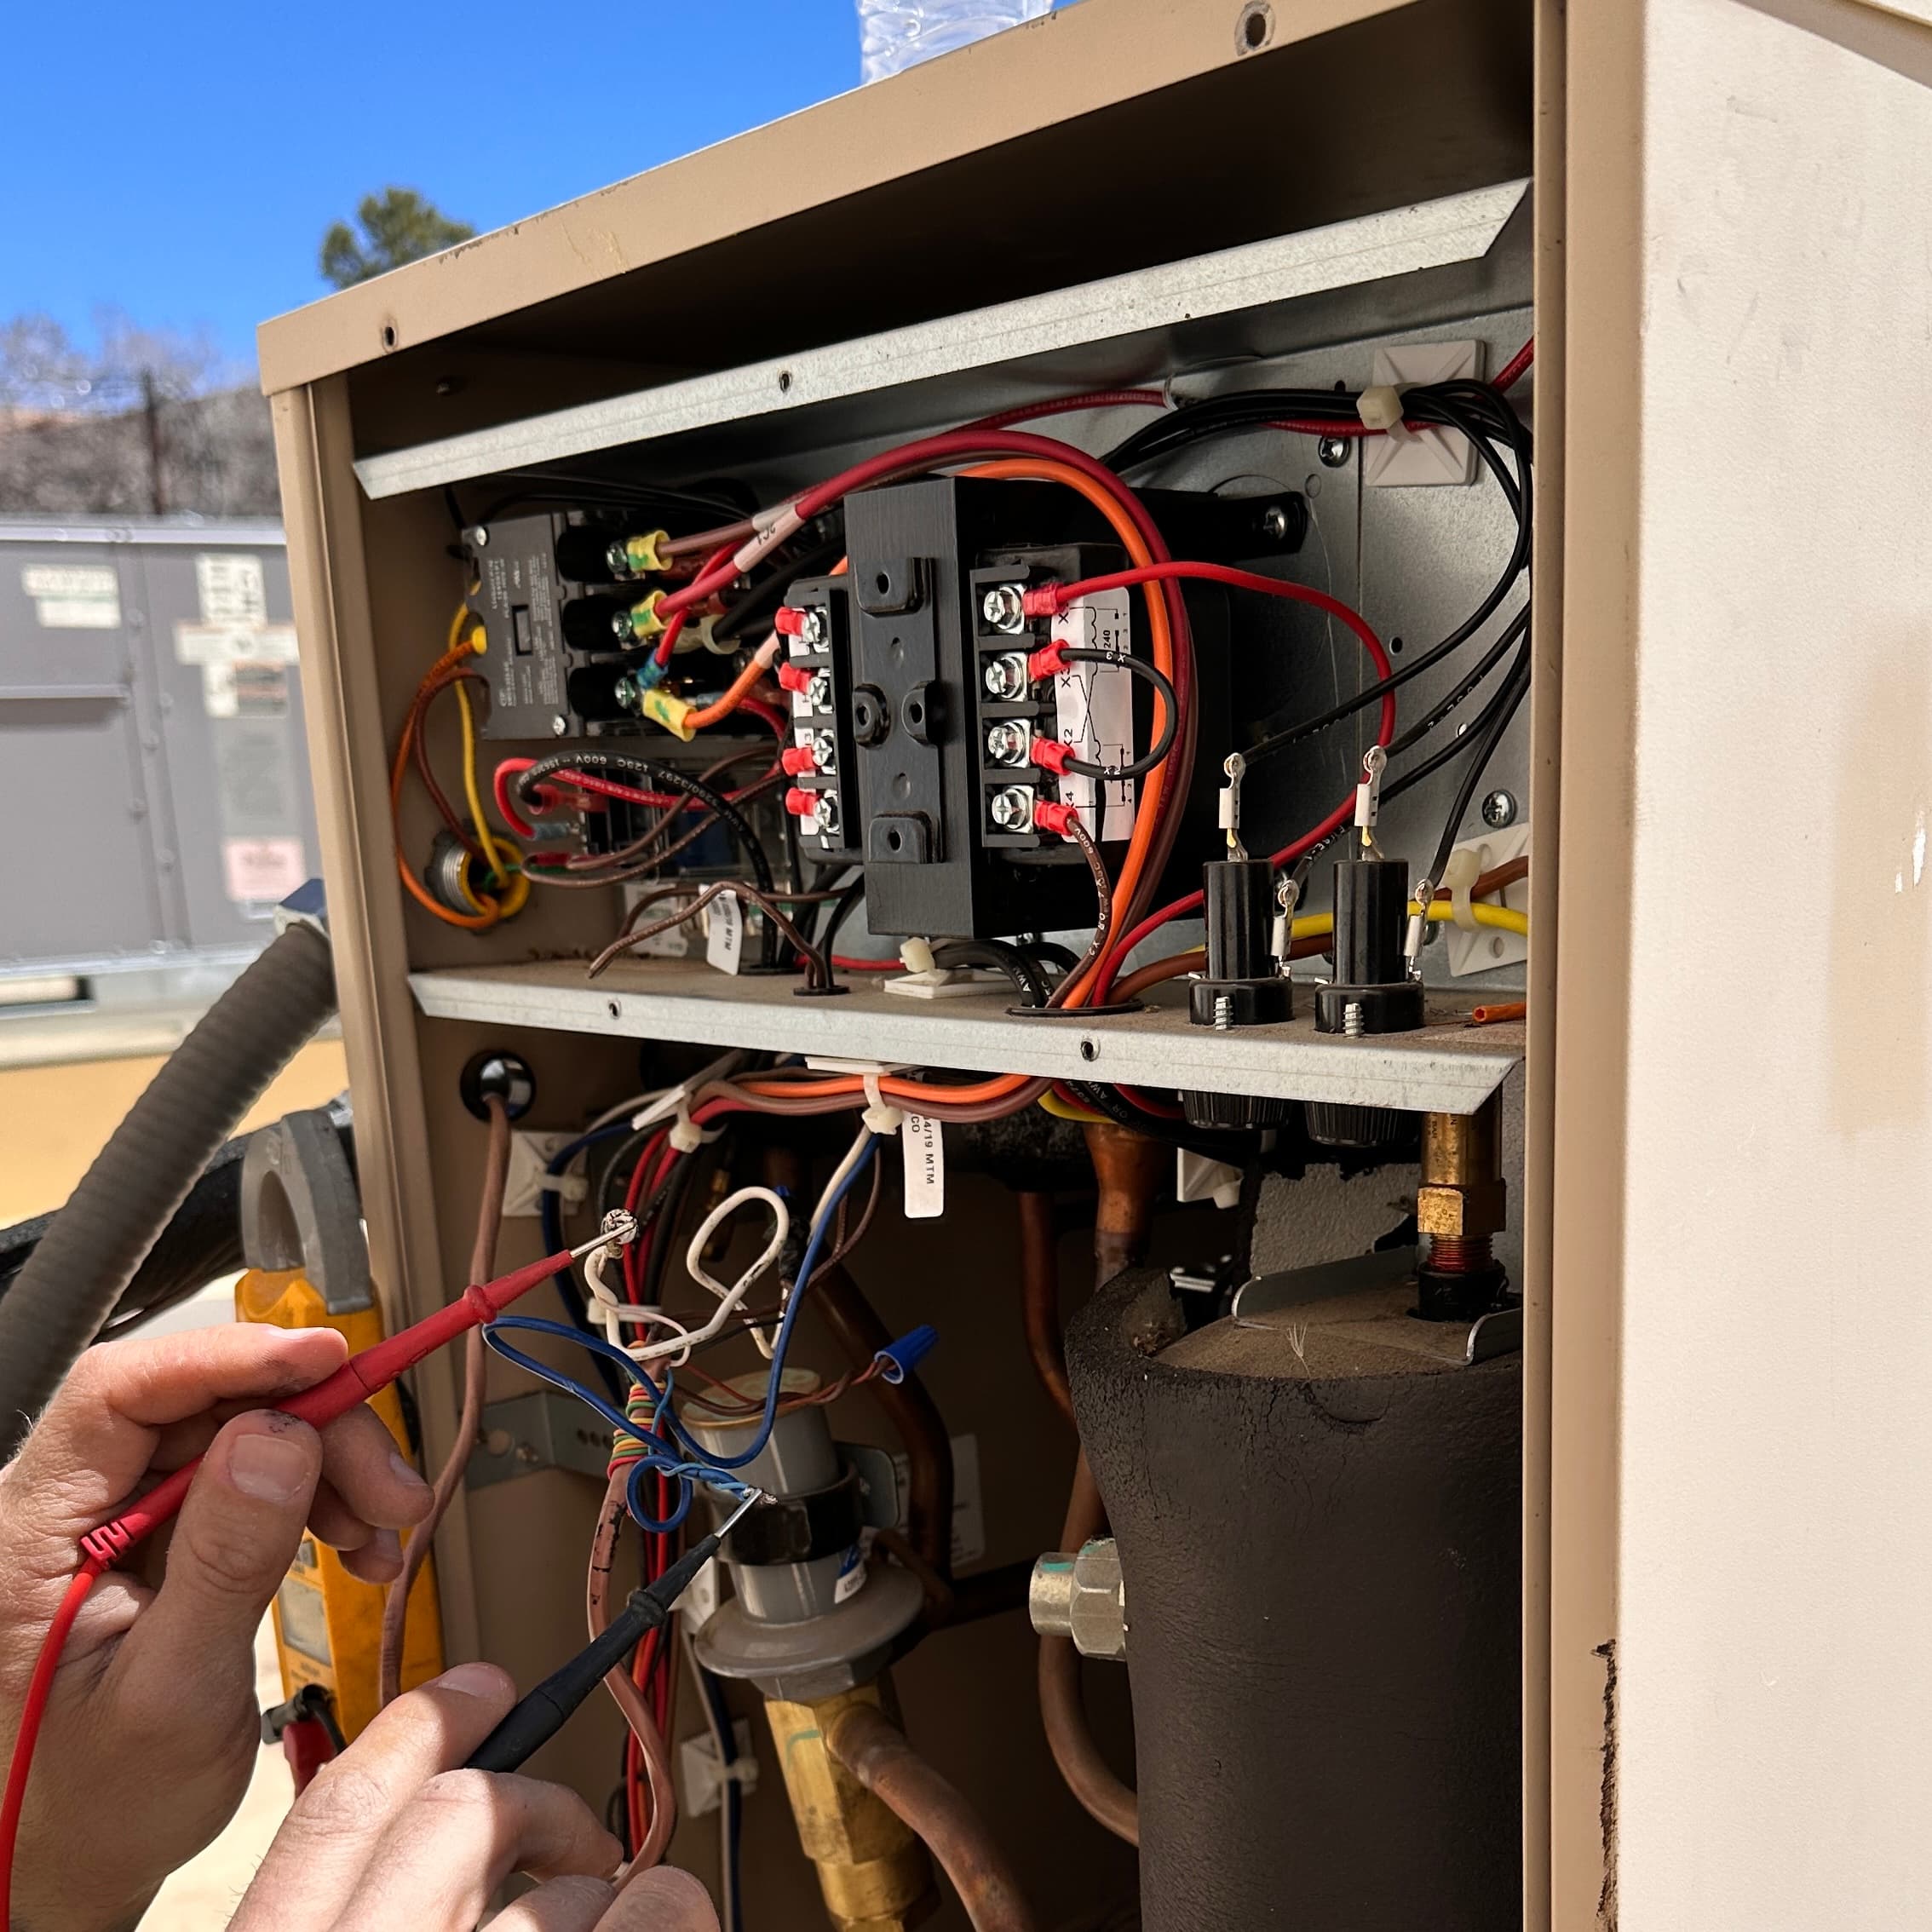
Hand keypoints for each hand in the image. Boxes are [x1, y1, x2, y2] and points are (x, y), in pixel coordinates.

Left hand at [0, 1323, 435, 1931]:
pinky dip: (321, 1499)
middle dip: (314, 1428)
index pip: (122, 1394)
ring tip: (385, 1525)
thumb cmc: (97, 1805)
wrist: (83, 1861)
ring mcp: (120, 1521)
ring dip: (331, 1465)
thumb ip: (223, 1564)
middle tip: (388, 1485)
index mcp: (30, 1534)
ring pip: (243, 1433)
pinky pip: (257, 1478)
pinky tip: (359, 1543)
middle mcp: (70, 1509)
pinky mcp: (167, 1538)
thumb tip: (277, 1441)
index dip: (228, 1359)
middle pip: (205, 1407)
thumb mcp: (171, 1696)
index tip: (323, 1359)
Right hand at [231, 1663, 718, 1930]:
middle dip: (530, 1805)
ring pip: (567, 1886)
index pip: (336, 1812)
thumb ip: (352, 1914)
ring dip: (600, 1905)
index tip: (473, 1687)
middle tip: (575, 1846)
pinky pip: (648, 1915)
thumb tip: (427, 1858)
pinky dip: (665, 1913)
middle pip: (460, 1816)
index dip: (415, 1729)